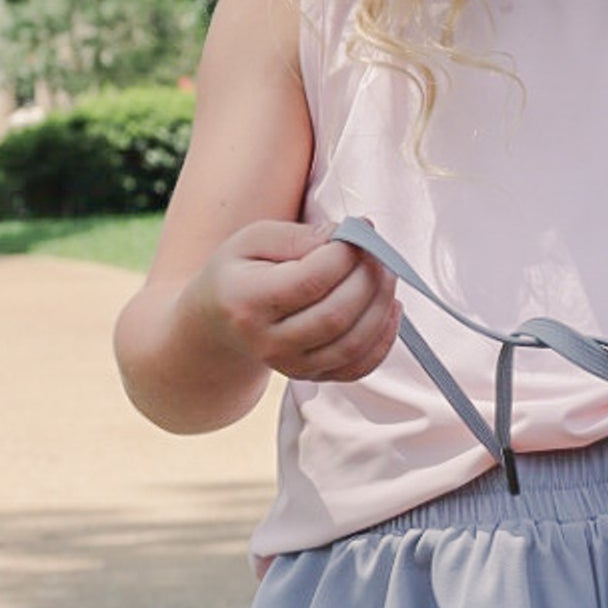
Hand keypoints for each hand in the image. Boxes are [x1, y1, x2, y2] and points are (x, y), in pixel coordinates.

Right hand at [191, 220, 400, 383]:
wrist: (219, 324)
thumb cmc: (240, 274)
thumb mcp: (253, 240)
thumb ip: (296, 237)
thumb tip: (344, 237)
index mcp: (247, 302)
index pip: (310, 281)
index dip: (345, 254)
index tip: (359, 231)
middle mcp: (268, 342)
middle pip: (336, 315)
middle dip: (368, 278)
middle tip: (378, 251)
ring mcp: (292, 366)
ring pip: (353, 344)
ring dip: (381, 305)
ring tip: (386, 274)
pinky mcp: (313, 377)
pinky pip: (359, 367)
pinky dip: (384, 338)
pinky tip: (389, 307)